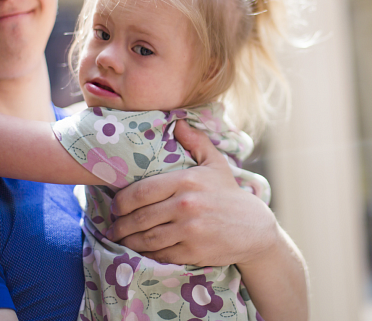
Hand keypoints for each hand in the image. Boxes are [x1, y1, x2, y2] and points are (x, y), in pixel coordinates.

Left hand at [107, 120, 277, 266]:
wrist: (253, 227)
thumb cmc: (229, 193)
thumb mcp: (215, 163)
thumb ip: (196, 142)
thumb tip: (178, 122)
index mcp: (186, 181)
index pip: (141, 191)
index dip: (121, 201)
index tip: (116, 205)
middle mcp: (185, 205)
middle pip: (139, 217)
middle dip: (120, 224)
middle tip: (113, 226)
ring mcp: (188, 230)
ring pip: (145, 238)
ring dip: (128, 240)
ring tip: (121, 238)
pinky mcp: (191, 252)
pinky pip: (159, 254)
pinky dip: (146, 254)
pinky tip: (141, 250)